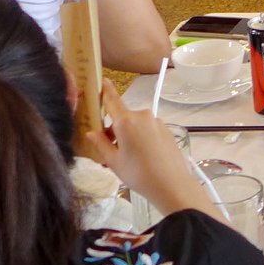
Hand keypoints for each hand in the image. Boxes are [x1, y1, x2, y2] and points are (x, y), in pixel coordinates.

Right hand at [76, 81, 212, 216]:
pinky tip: (143, 157)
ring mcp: (157, 122)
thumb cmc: (138, 173)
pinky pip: (148, 130)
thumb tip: (91, 132)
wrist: (172, 184)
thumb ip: (100, 144)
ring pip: (136, 125)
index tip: (103, 80)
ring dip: (129, 135)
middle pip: (123, 117)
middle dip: (114, 129)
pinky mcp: (167, 130)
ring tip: (127, 158)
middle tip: (110, 150)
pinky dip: (142, 138)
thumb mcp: (114, 161)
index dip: (106, 89)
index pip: (112, 99)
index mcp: (126, 120)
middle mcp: (143, 116)